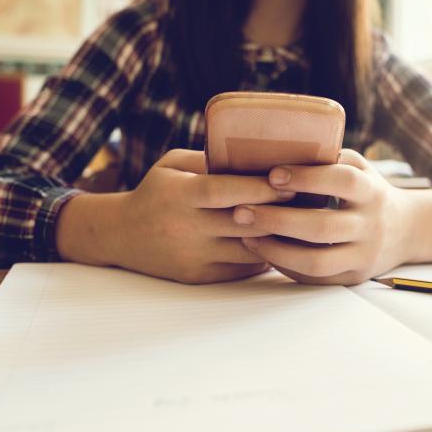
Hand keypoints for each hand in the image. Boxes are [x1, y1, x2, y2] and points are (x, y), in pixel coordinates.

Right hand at [58, 149, 295, 283]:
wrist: (121, 235)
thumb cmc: (155, 192)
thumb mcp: (172, 164)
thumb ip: (208, 159)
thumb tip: (255, 154)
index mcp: (179, 194)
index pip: (224, 190)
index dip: (259, 187)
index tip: (290, 181)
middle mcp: (185, 228)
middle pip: (242, 223)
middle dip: (279, 212)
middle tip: (310, 201)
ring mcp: (192, 256)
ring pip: (247, 250)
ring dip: (277, 238)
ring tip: (302, 223)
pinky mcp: (198, 277)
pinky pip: (241, 269)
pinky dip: (263, 256)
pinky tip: (280, 243)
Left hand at [233, 149, 431, 285]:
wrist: (408, 230)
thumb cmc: (368, 191)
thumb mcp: (359, 168)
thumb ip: (328, 158)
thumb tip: (277, 146)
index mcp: (372, 191)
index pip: (342, 182)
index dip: (306, 178)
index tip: (272, 175)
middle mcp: (371, 225)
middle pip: (322, 226)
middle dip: (277, 220)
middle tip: (241, 212)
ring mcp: (363, 255)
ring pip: (317, 260)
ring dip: (276, 250)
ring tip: (246, 237)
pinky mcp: (353, 277)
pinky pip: (315, 277)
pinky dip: (286, 266)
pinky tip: (264, 252)